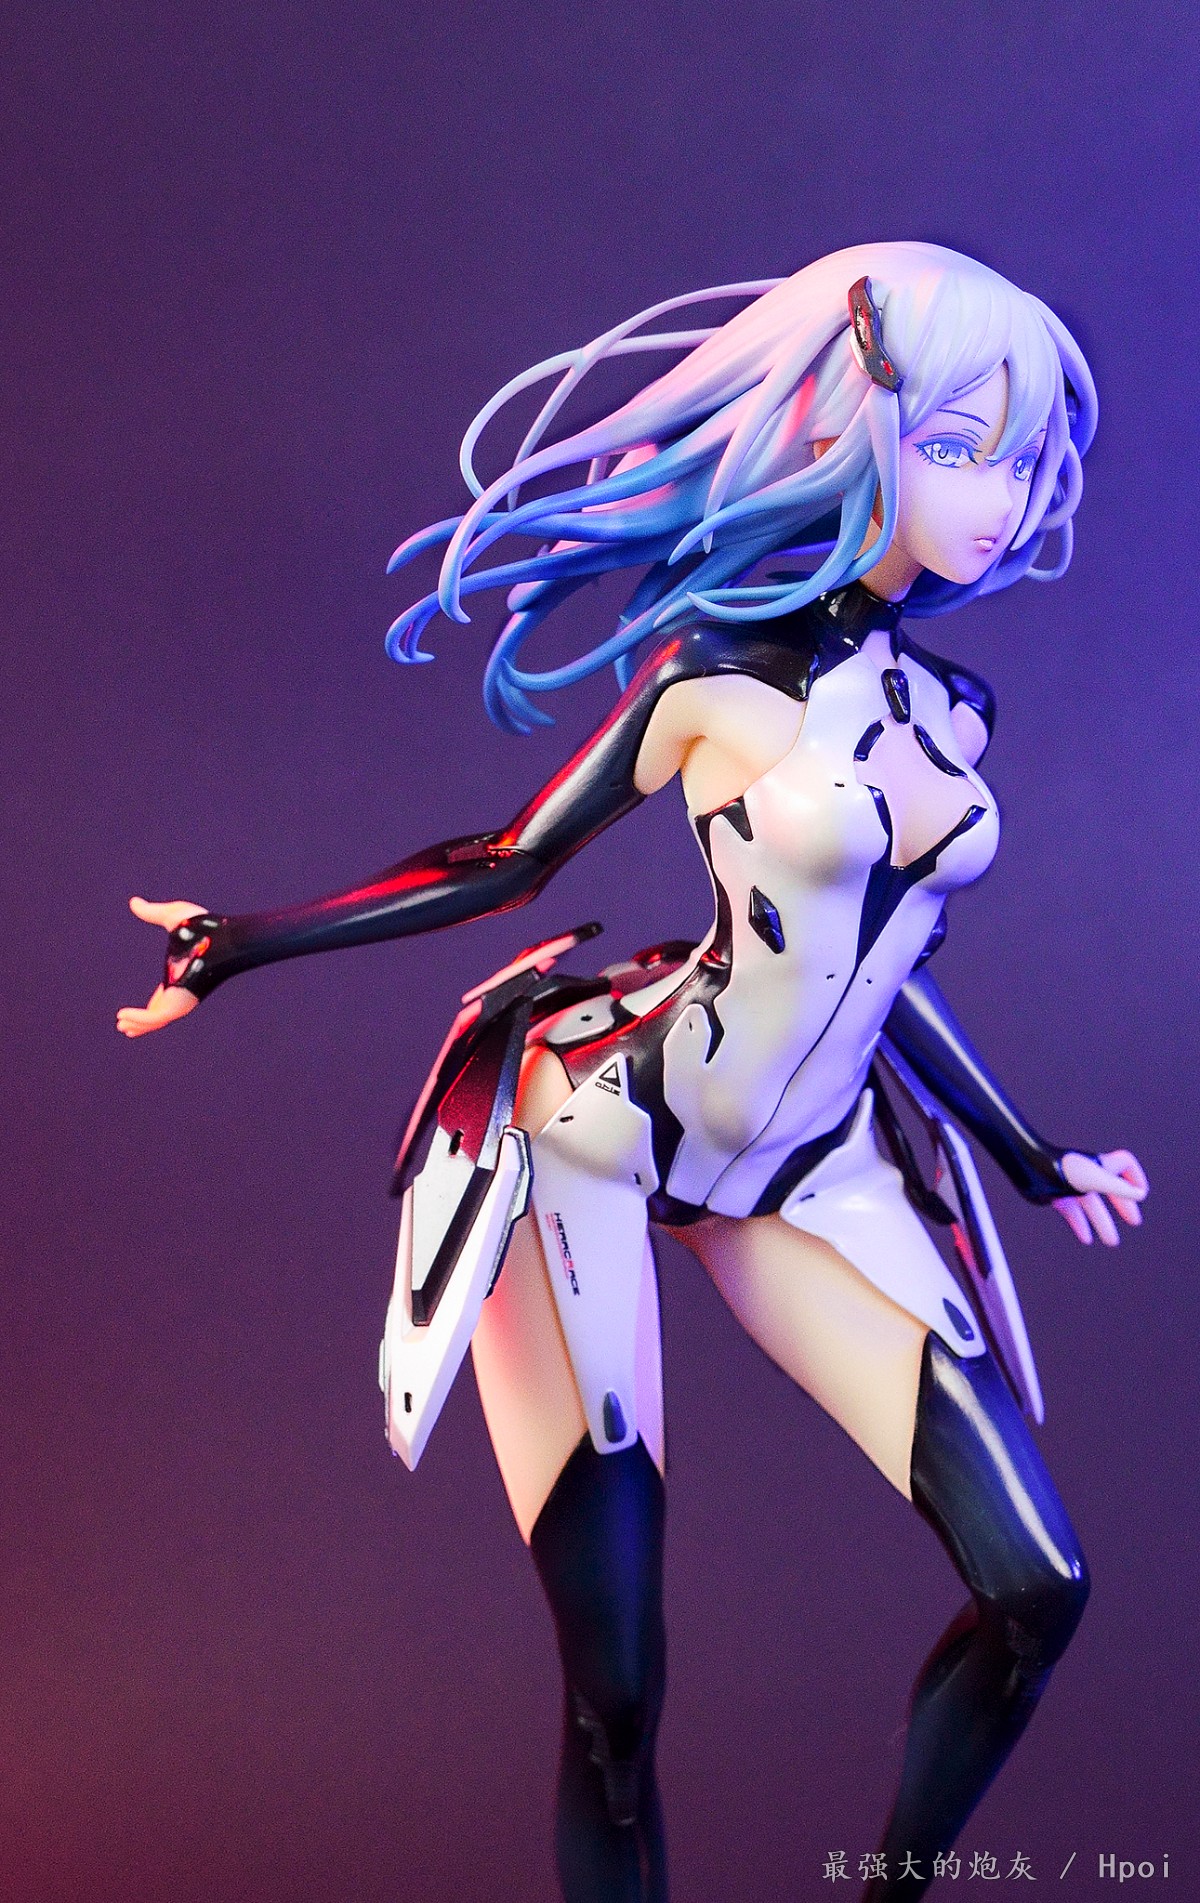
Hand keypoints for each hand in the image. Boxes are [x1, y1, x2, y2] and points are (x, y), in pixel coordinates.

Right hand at [115, 896, 206, 1037]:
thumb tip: (134, 902)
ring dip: (137, 1024)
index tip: (134, 1010)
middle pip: (159, 1013)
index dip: (149, 1004)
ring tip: (122, 1026)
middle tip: (124, 1026)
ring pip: (156, 1020)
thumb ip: (151, 912)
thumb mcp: (169, 917)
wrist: (221, 936)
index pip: (164, 996)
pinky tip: (124, 1017)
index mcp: (181, 977)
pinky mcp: (179, 1003)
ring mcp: (182, 999)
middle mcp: (183, 991)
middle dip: (141, 1022)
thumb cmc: (203, 926)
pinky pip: (155, 1017)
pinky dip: (139, 1020)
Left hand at [1053, 1149, 1147, 1245]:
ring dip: (1103, 1222)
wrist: (1027, 1170)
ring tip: (1112, 1241)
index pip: (1124, 1164)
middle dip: (1124, 1205)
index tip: (1140, 1194)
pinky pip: (1073, 1212)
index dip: (1135, 1177)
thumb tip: (1141, 1195)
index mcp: (1098, 1165)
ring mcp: (1071, 1185)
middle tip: (1134, 1221)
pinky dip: (1080, 1224)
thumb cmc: (1061, 1172)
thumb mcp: (1094, 1181)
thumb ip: (1119, 1188)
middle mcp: (1086, 1173)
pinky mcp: (1057, 1196)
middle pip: (1112, 1187)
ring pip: (1092, 1205)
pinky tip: (1086, 1238)